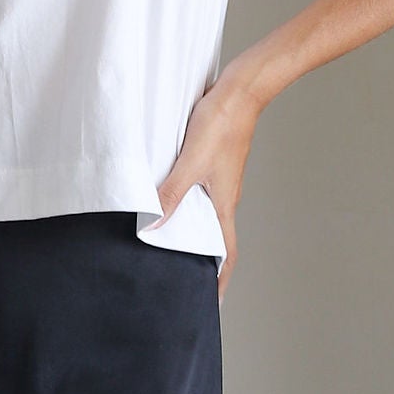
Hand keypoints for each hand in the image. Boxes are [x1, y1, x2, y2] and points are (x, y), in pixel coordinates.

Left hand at [156, 68, 263, 290]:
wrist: (241, 90)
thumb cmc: (221, 125)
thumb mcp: (190, 163)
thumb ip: (171, 194)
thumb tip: (152, 226)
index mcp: (224, 204)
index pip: (225, 254)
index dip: (220, 281)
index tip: (213, 304)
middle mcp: (224, 198)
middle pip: (215, 240)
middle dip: (203, 265)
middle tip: (185, 283)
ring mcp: (220, 183)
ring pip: (206, 218)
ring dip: (193, 237)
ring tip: (171, 252)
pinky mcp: (213, 167)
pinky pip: (199, 197)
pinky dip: (186, 210)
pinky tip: (168, 207)